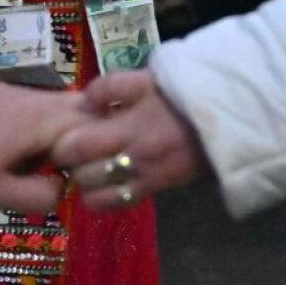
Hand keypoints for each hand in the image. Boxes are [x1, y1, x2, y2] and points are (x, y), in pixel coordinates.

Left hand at [0, 84, 88, 213]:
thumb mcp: (2, 195)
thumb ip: (44, 194)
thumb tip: (63, 187)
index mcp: (39, 119)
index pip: (92, 124)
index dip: (98, 149)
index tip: (87, 176)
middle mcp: (32, 97)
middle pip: (80, 107)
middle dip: (85, 136)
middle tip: (74, 169)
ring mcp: (13, 91)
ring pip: (57, 103)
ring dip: (62, 130)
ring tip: (46, 164)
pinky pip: (35, 104)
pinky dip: (41, 124)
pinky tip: (22, 151)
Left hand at [53, 72, 207, 211]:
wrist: (223, 120)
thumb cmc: (179, 96)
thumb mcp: (144, 80)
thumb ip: (110, 87)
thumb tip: (82, 102)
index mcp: (127, 127)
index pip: (75, 147)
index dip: (62, 143)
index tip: (63, 135)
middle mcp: (132, 158)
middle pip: (81, 175)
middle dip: (71, 165)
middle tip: (73, 153)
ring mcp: (143, 178)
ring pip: (95, 195)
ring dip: (86, 183)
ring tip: (88, 167)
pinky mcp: (154, 190)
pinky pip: (118, 204)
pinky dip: (104, 199)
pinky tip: (104, 183)